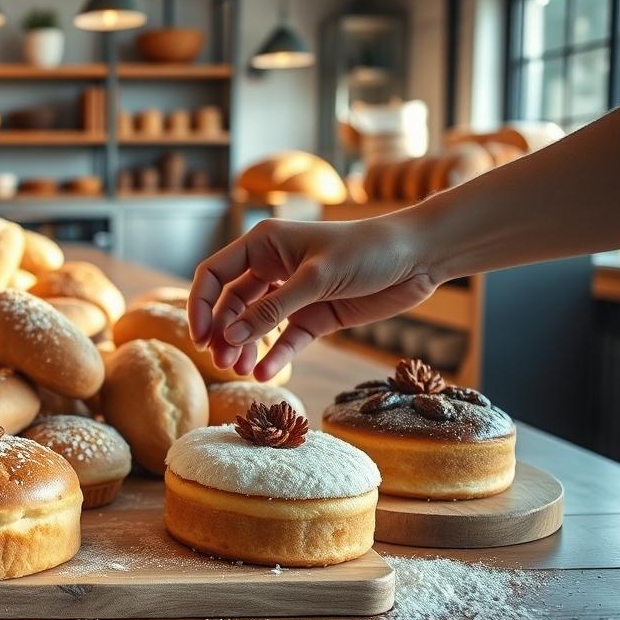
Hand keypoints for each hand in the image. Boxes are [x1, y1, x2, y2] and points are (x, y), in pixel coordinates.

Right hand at [188, 215, 439, 380]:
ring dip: (244, 348)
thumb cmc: (367, 251)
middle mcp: (271, 267)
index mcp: (263, 245)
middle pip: (230, 305)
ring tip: (239, 372)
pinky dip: (275, 356)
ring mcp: (292, 294)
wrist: (419, 257)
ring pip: (254, 325)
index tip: (199, 338)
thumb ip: (271, 310)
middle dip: (222, 334)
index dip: (200, 305)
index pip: (214, 275)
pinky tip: (265, 374)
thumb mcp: (315, 279)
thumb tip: (229, 338)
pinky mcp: (314, 316)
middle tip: (220, 364)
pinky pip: (286, 339)